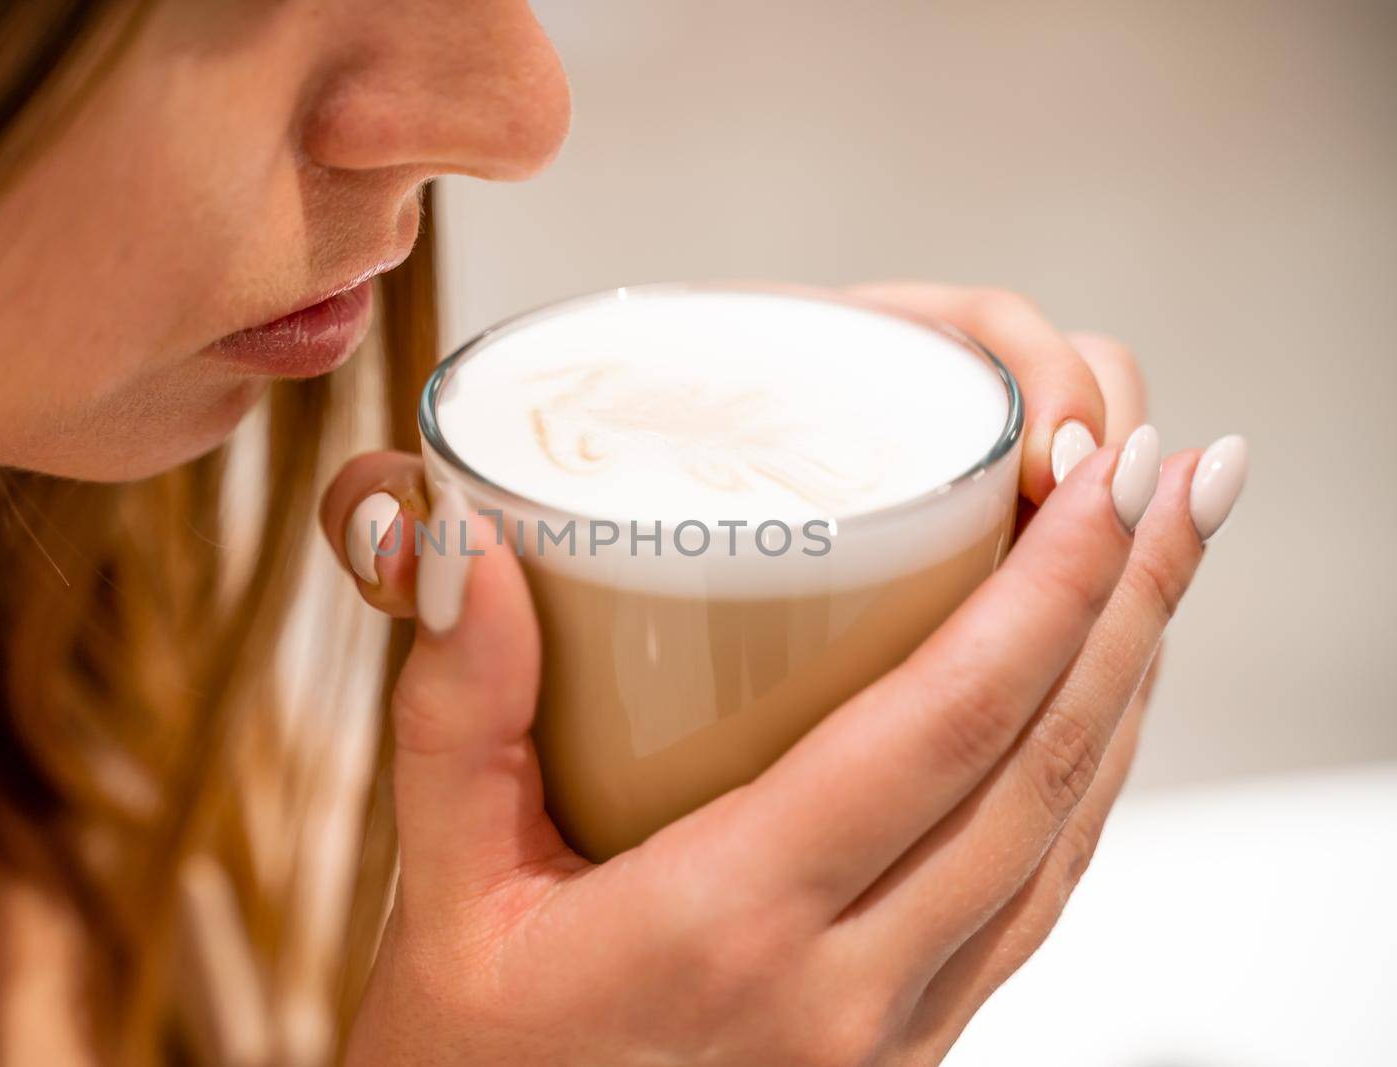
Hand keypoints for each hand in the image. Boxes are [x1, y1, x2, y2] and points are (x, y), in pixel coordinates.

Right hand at [319, 286, 1244, 1064]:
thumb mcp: (439, 895)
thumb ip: (455, 712)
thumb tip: (469, 541)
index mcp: (733, 925)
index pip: (941, 729)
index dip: (1045, 591)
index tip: (1102, 475)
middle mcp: (849, 986)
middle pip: (1044, 768)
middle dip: (1129, 603)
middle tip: (1178, 473)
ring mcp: (898, 1030)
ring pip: (1063, 834)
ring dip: (1129, 684)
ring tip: (1164, 561)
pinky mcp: (910, 1046)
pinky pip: (1036, 899)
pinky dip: (1087, 785)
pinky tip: (1098, 712)